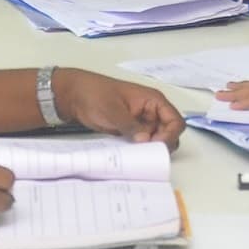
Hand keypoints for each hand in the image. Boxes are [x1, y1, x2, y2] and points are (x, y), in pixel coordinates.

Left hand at [52, 68, 184, 145]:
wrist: (73, 95)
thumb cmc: (94, 94)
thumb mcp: (112, 109)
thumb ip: (130, 125)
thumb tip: (145, 140)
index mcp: (153, 100)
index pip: (175, 121)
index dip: (170, 135)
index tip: (155, 145)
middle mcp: (151, 112)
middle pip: (169, 134)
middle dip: (161, 145)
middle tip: (146, 153)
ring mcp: (141, 123)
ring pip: (156, 141)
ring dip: (150, 149)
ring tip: (137, 155)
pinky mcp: (131, 131)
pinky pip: (142, 143)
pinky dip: (139, 150)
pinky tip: (131, 155)